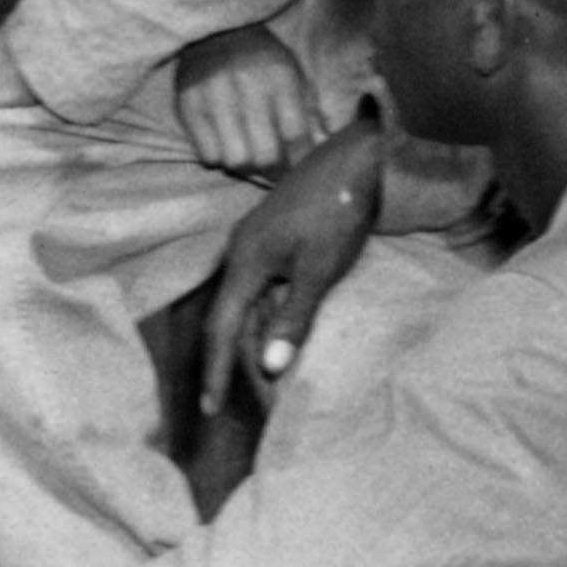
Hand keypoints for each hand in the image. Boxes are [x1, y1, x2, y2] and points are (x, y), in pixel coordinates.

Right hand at [169, 25, 327, 177]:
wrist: (216, 31)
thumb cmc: (262, 61)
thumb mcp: (293, 74)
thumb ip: (308, 113)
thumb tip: (316, 155)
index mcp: (279, 74)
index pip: (295, 135)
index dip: (300, 160)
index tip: (300, 168)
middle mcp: (246, 83)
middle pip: (263, 155)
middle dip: (273, 171)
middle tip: (275, 171)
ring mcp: (213, 95)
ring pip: (234, 160)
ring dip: (245, 166)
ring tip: (250, 156)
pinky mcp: (187, 104)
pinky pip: (207, 155)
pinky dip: (219, 157)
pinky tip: (225, 142)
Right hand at [200, 107, 388, 426]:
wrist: (357, 157)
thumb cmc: (339, 212)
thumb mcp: (320, 270)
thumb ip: (293, 319)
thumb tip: (270, 369)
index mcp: (245, 263)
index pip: (222, 329)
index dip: (216, 371)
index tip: (210, 408)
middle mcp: (240, 253)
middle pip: (227, 318)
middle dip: (230, 361)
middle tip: (230, 401)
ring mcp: (255, 242)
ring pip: (244, 303)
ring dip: (250, 339)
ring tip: (261, 378)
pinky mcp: (273, 237)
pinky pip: (258, 288)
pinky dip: (265, 316)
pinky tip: (278, 330)